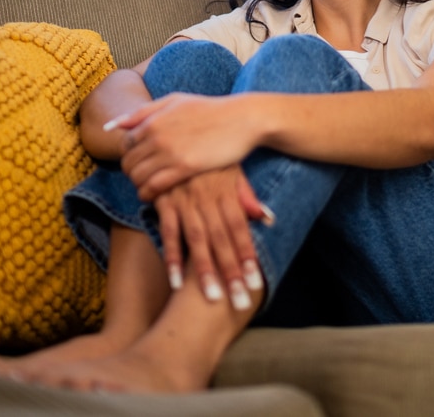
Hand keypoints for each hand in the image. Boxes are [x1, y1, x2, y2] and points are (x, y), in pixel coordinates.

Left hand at [113, 93, 259, 200]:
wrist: (241, 119)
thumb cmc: (210, 110)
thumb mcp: (175, 102)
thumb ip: (143, 112)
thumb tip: (112, 125)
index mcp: (153, 119)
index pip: (125, 144)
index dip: (129, 155)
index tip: (140, 161)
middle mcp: (157, 135)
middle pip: (128, 163)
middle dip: (133, 173)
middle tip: (144, 178)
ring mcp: (170, 152)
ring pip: (138, 177)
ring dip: (139, 185)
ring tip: (149, 187)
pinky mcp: (185, 167)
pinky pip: (154, 187)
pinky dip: (148, 194)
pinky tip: (154, 195)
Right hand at [153, 166, 268, 310]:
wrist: (175, 131)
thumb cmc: (209, 157)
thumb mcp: (232, 170)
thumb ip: (247, 197)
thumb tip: (268, 220)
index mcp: (226, 191)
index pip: (240, 229)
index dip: (248, 256)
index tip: (256, 284)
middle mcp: (207, 198)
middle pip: (222, 240)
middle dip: (231, 272)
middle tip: (239, 302)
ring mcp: (185, 200)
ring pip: (197, 240)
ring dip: (205, 271)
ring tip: (213, 298)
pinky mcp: (164, 201)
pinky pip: (168, 232)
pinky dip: (172, 256)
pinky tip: (177, 281)